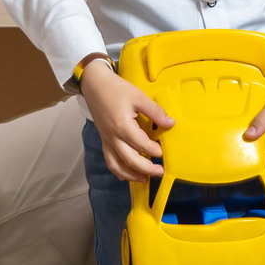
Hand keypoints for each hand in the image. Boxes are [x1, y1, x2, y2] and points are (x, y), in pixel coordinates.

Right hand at [80, 61, 173, 181]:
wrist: (94, 85)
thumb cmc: (116, 89)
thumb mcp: (138, 96)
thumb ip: (155, 112)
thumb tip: (171, 123)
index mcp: (122, 126)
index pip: (142, 145)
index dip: (154, 150)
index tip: (164, 152)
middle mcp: (113, 137)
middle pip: (129, 160)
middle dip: (146, 169)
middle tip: (160, 172)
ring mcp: (106, 140)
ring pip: (117, 165)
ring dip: (131, 175)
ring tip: (145, 179)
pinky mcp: (104, 140)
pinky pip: (109, 160)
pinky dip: (118, 170)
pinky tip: (127, 175)